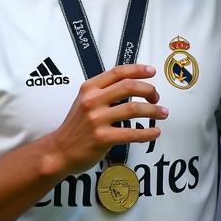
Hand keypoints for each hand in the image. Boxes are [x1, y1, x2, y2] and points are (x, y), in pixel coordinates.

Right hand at [49, 65, 166, 176]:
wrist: (58, 151)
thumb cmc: (76, 126)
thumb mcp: (84, 100)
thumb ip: (104, 91)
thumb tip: (134, 83)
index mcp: (90, 88)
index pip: (118, 72)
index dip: (138, 69)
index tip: (152, 72)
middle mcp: (92, 101)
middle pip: (129, 86)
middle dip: (149, 90)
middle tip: (157, 97)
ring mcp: (97, 119)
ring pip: (133, 109)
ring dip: (153, 110)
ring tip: (162, 113)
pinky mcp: (102, 138)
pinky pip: (131, 133)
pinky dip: (147, 133)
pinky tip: (155, 133)